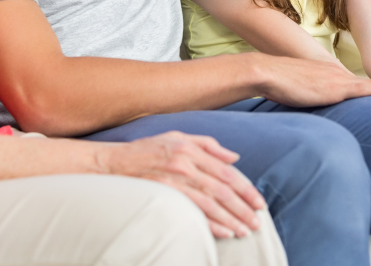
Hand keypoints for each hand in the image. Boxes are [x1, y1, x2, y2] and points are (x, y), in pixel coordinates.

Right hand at [101, 131, 264, 238]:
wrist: (112, 163)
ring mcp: (173, 183)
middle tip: (257, 222)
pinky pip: (192, 214)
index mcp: (191, 150)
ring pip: (210, 205)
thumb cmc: (147, 149)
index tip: (258, 202)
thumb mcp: (178, 137)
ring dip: (231, 220)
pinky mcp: (162, 197)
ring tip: (245, 231)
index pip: (226, 172)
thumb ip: (208, 145)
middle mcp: (184, 166)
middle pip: (222, 191)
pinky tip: (225, 233)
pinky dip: (211, 225)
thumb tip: (234, 156)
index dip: (246, 189)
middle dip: (243, 208)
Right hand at [256, 54, 370, 107]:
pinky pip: (363, 89)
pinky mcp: (336, 87)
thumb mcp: (297, 90)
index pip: (353, 83)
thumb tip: (309, 107)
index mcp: (328, 73)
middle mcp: (336, 73)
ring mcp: (337, 79)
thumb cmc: (278, 84)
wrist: (269, 74)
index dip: (370, 90)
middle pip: (364, 84)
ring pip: (367, 86)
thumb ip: (308, 96)